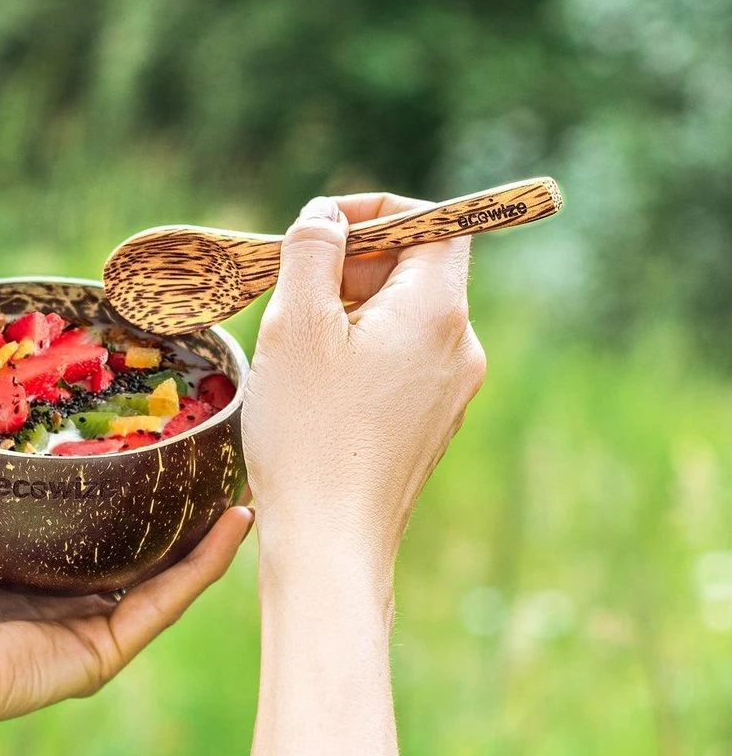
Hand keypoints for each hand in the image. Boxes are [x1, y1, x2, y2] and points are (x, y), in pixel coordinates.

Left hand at [0, 375, 252, 755]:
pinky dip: (208, 563)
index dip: (86, 457)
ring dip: (200, 522)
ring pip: (158, 565)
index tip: (116, 406)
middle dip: (157, 487)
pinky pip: (168, 600)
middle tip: (190, 432)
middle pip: (116, 532)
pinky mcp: (103, 648)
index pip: (54, 501)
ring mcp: (80, 621)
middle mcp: (44, 589)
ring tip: (237, 468)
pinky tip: (238, 517)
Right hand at [243, 193, 485, 608]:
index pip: (437, 223)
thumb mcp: (297, 323)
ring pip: (403, 318)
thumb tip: (325, 216)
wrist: (332, 543)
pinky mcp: (429, 425)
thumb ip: (313, 250)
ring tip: (295, 344)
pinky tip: (313, 385)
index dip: (379, 212)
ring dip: (350, 309)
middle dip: (354, 264)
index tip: (322, 228)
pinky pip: (400, 362)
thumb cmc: (310, 433)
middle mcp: (461, 348)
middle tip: (294, 289)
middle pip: (418, 270)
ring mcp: (450, 391)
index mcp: (438, 311)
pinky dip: (358, 351)